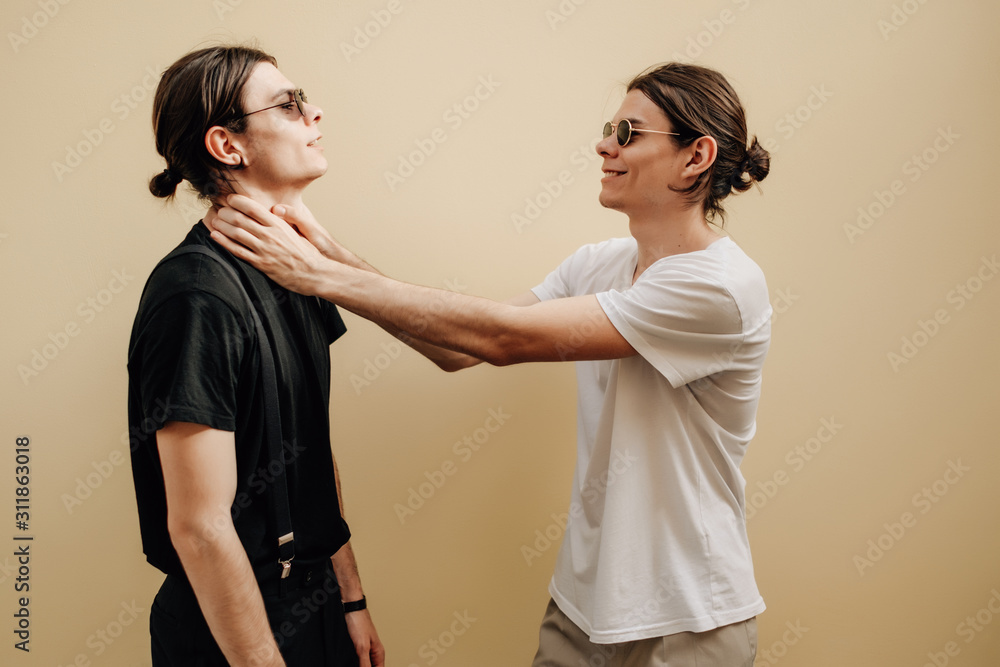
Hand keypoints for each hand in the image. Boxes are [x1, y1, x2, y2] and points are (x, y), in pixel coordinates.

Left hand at [209, 195, 328, 295]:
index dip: (238, 201)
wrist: (315, 273)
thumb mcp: (302, 230)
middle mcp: (270, 235)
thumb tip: (275, 208)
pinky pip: (238, 251)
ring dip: (221, 225)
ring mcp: (264, 250)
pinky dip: (224, 242)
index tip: (230, 199)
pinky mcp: (261, 264)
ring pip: (236, 233)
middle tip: (219, 209)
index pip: (253, 208)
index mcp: (279, 225)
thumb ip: (288, 217)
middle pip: (240, 219)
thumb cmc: (308, 253)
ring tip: (214, 220)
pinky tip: (215, 236)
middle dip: (225, 212)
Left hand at [344, 609, 384, 666]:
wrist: (353, 610)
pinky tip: (355, 663)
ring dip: (364, 666)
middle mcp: (375, 652)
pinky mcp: (361, 646)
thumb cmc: (359, 623)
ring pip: (368, 664)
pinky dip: (359, 663)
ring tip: (357, 665)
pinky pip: (362, 660)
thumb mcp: (362, 647)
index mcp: (379, 653)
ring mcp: (368, 649)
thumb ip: (365, 663)